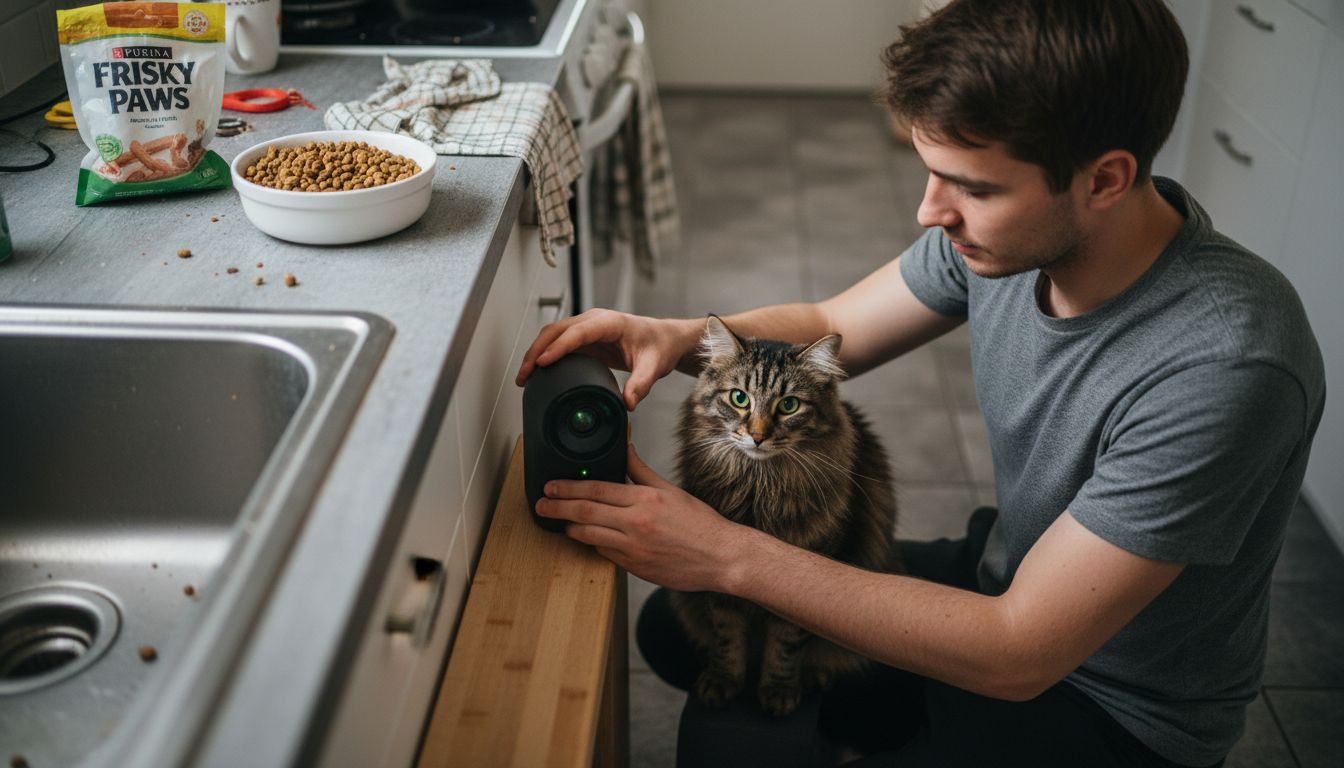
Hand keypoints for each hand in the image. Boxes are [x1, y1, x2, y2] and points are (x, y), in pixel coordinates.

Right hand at [514, 308, 698, 410]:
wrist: (664, 339)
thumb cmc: (659, 346)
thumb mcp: (654, 367)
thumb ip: (641, 385)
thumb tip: (627, 404)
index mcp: (610, 323)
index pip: (578, 332)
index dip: (559, 347)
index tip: (543, 362)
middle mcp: (594, 321)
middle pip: (556, 331)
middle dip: (537, 351)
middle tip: (524, 374)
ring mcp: (587, 328)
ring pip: (552, 335)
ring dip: (536, 352)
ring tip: (524, 376)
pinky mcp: (584, 339)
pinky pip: (558, 343)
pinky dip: (544, 354)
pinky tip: (537, 371)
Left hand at [534, 442, 751, 591]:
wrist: (720, 556)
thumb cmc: (700, 524)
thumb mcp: (670, 490)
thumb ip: (641, 470)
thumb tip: (625, 447)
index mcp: (644, 499)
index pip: (596, 489)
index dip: (568, 488)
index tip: (551, 487)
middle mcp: (636, 523)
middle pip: (585, 513)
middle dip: (558, 508)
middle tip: (540, 505)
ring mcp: (633, 548)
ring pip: (589, 536)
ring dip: (570, 529)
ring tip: (558, 524)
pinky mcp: (634, 567)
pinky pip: (604, 554)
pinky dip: (593, 545)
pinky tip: (587, 540)